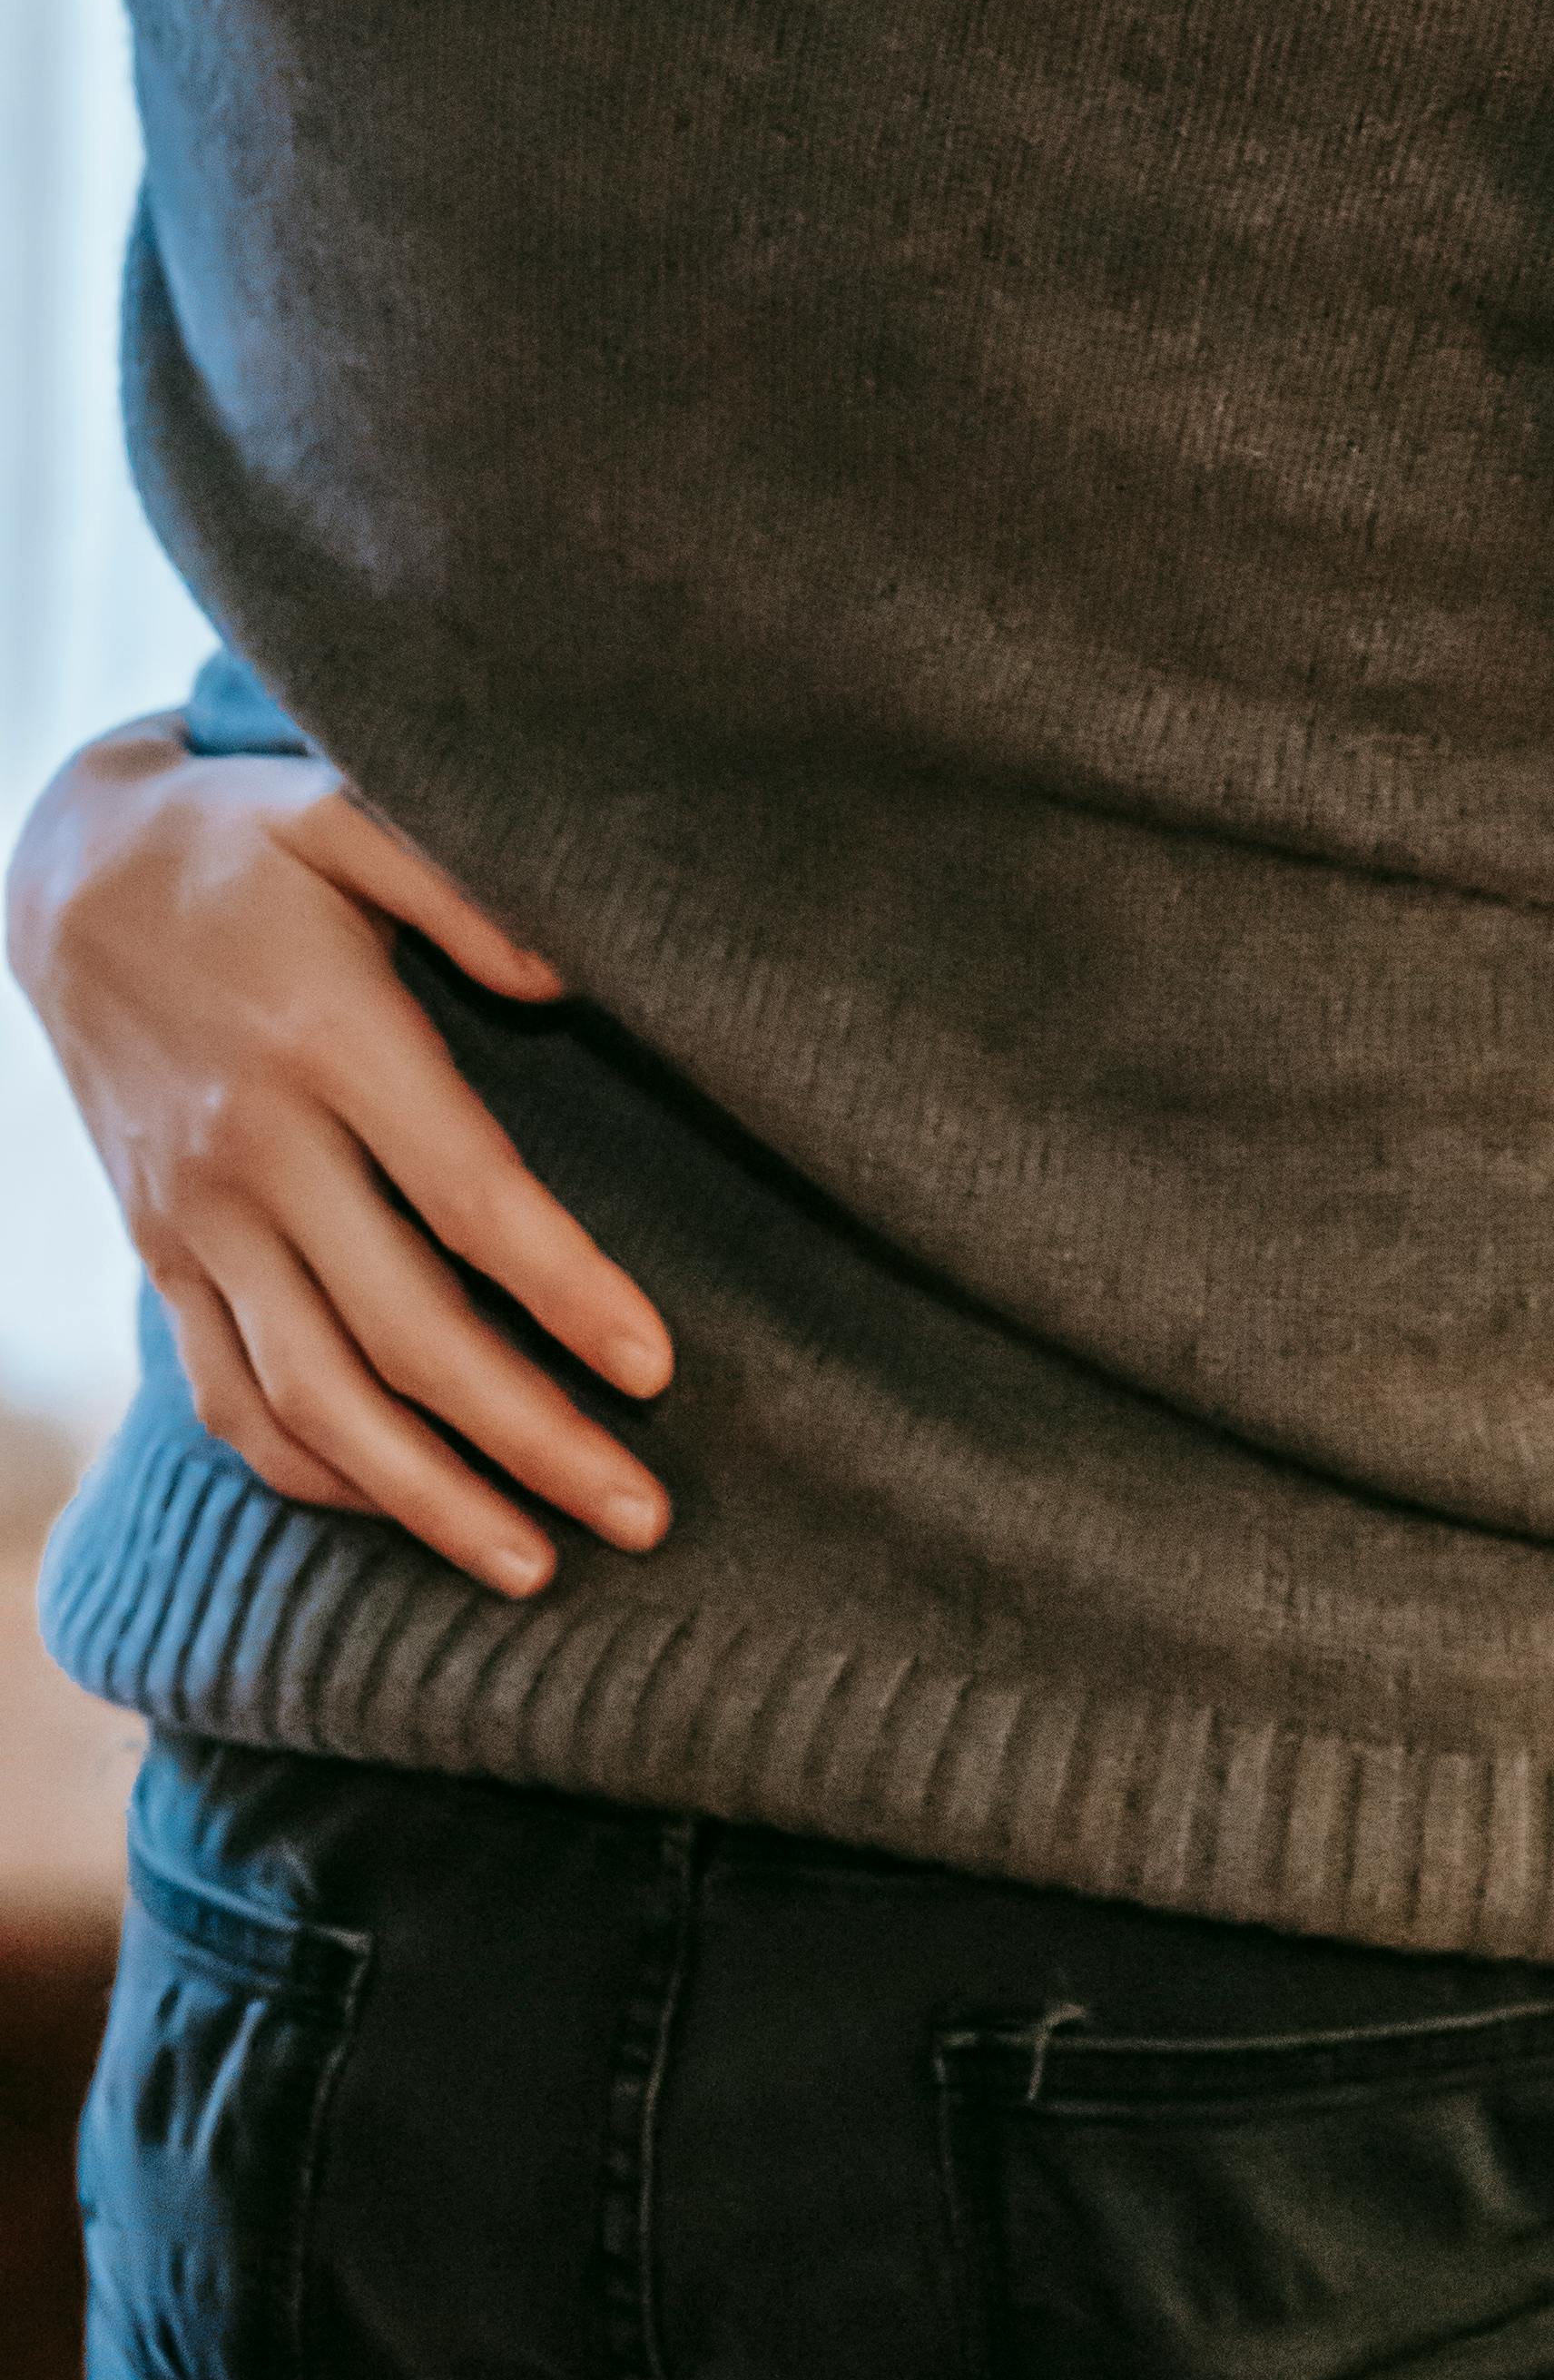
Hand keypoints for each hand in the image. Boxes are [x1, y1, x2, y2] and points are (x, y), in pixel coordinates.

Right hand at [6, 722, 674, 1594]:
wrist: (70, 873)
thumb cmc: (248, 841)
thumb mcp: (352, 814)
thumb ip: (467, 887)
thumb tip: (568, 979)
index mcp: (327, 1042)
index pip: (467, 1200)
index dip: (565, 1292)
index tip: (656, 1371)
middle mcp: (255, 1150)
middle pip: (403, 1334)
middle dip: (529, 1439)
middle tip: (645, 1517)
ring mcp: (195, 1216)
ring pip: (312, 1400)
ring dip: (425, 1498)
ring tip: (537, 1565)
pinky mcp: (160, 1251)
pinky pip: (228, 1395)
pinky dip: (310, 1471)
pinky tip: (397, 1510)